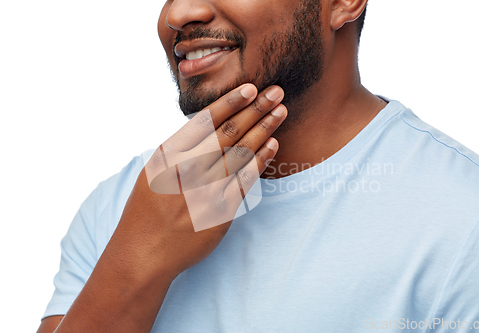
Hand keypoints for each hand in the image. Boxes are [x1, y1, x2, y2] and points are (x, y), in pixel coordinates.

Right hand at [124, 83, 286, 277]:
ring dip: (264, 130)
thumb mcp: (154, 171)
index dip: (231, 102)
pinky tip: (273, 146)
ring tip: (280, 112)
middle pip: (228, 133)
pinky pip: (245, 181)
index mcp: (168, 155)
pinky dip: (260, 161)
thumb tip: (211, 126)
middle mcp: (186, 170)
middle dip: (255, 109)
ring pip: (241, 153)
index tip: (250, 88)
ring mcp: (205, 192)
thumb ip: (180, 149)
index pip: (205, 121)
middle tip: (276, 92)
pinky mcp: (220, 213)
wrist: (144, 252)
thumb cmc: (148, 208)